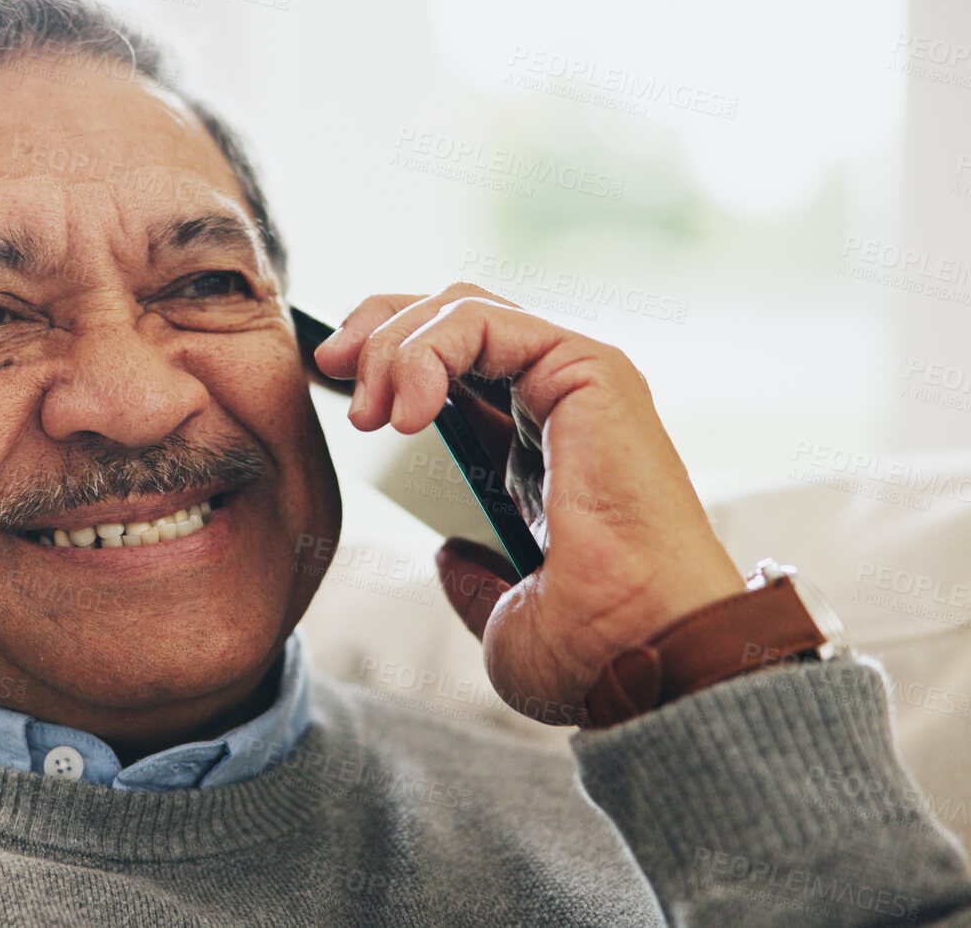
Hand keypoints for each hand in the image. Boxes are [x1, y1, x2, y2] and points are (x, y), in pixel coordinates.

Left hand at [312, 283, 743, 723]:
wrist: (642, 663)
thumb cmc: (592, 653)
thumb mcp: (502, 616)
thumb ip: (473, 575)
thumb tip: (447, 552)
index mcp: (538, 455)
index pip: (453, 367)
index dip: (385, 361)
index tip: (332, 393)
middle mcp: (559, 409)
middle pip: (452, 318)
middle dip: (376, 330)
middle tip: (328, 370)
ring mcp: (576, 383)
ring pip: (462, 307)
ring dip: (393, 342)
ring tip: (367, 412)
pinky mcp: (590, 371)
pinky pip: (485, 321)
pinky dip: (427, 349)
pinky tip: (406, 412)